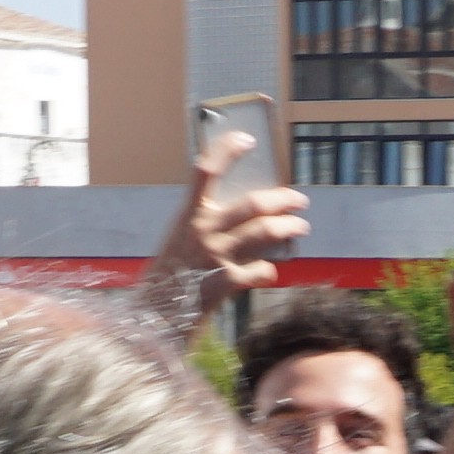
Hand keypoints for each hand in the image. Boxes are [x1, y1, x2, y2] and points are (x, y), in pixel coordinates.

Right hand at [154, 128, 309, 306]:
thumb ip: (205, 226)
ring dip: (287, 228)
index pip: (206, 171)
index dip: (227, 150)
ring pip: (263, 233)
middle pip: (251, 204)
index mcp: (188, 215)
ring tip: (299, 227)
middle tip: (297, 201)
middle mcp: (202, 230)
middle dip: (281, 200)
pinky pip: (259, 271)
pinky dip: (267, 271)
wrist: (154, 313)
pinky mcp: (225, 282)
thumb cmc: (168, 275)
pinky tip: (269, 272)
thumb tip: (243, 216)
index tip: (247, 139)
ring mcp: (215, 256)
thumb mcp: (179, 240)